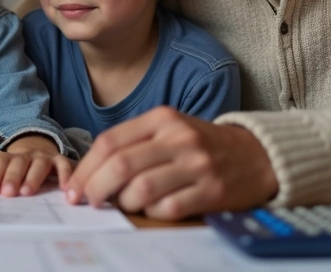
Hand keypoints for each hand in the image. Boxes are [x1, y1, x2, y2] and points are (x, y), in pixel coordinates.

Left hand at [0, 135, 71, 195]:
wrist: (39, 148)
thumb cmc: (13, 166)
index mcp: (7, 157)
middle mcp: (25, 156)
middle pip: (18, 163)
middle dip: (12, 177)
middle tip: (7, 193)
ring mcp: (43, 158)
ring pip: (39, 165)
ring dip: (33, 177)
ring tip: (27, 192)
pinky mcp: (60, 161)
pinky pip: (64, 165)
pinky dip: (65, 175)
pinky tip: (64, 188)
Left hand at [64, 107, 277, 219]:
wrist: (257, 154)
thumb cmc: (201, 145)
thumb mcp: (169, 130)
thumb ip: (134, 143)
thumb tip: (91, 172)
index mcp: (163, 118)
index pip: (110, 141)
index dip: (86, 167)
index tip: (74, 187)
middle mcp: (179, 137)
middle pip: (121, 165)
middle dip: (95, 188)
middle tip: (88, 201)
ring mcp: (197, 164)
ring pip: (141, 188)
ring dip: (123, 203)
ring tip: (123, 205)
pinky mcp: (212, 190)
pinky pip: (168, 208)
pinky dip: (152, 213)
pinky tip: (151, 210)